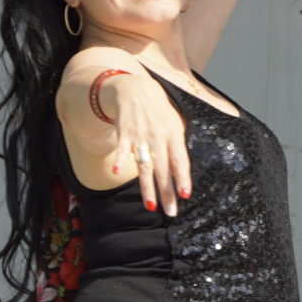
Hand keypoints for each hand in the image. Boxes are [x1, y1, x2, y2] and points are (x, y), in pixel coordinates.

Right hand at [97, 70, 193, 212]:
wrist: (135, 89)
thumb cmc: (158, 112)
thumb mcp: (174, 124)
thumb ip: (176, 146)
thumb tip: (181, 173)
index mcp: (173, 134)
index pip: (180, 160)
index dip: (182, 177)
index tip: (184, 195)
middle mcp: (158, 136)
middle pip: (163, 169)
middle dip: (167, 192)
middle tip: (170, 212)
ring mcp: (141, 135)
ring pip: (145, 165)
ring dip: (147, 187)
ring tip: (151, 206)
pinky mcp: (124, 132)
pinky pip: (122, 147)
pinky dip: (120, 158)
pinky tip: (117, 171)